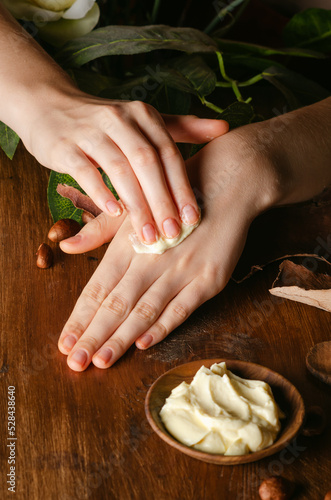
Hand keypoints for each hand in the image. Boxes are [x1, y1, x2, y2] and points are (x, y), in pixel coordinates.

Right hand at [20, 88, 227, 244]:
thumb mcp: (144, 120)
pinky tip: (114, 214)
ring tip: (148, 235)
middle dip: (163, 201)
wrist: (49, 106)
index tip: (193, 219)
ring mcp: (90, 131)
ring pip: (119, 169)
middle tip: (173, 234)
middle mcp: (119, 119)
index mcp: (143, 115)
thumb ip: (182, 127)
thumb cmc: (105, 122)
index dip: (182, 187)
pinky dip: (100, 192)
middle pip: (147, 162)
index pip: (169, 154)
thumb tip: (224, 128)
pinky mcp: (64, 145)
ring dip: (136, 205)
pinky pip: (84, 171)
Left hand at [58, 127, 276, 370]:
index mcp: (128, 241)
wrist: (227, 185)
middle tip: (75, 362)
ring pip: (145, 309)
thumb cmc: (175, 197)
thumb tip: (67, 246)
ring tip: (101, 361)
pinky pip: (182, 307)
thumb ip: (100, 231)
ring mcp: (182, 269)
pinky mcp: (209, 278)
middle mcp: (151, 257)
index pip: (97, 287)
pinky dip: (163, 326)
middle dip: (93, 335)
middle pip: (116, 303)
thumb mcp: (136, 207)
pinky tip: (143, 344)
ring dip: (121, 338)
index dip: (80, 316)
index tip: (64, 342)